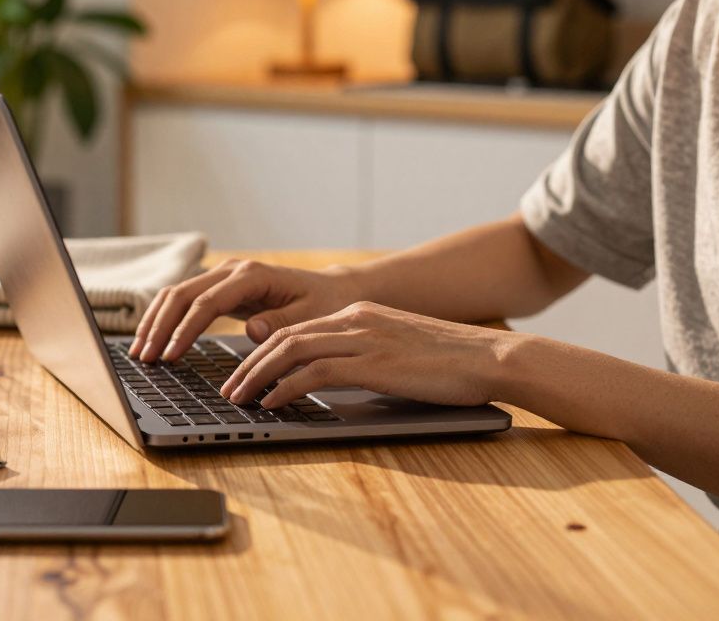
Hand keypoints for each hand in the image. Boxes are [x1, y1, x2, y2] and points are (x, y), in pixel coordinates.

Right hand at [129, 259, 364, 361]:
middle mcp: (232, 270)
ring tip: (140, 353)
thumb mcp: (311, 318)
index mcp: (253, 276)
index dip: (185, 330)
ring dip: (155, 322)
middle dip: (159, 327)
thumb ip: (281, 324)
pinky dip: (164, 318)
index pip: (207, 303)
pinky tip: (152, 340)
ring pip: (175, 293)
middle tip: (145, 358)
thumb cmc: (323, 304)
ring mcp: (222, 276)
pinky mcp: (219, 288)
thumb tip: (252, 330)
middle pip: (182, 294)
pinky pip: (183, 300)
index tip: (170, 356)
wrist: (331, 290)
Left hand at [219, 301, 509, 408]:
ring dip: (257, 377)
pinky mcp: (372, 362)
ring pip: (290, 351)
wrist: (489, 357)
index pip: (296, 329)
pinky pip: (314, 372)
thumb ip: (362, 357)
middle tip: (228, 389)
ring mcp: (363, 338)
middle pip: (283, 337)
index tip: (243, 372)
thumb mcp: (396, 352)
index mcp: (358, 314)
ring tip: (239, 399)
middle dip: (248, 365)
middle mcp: (354, 319)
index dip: (262, 352)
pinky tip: (272, 404)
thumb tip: (331, 381)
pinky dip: (286, 387)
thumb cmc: (449, 363)